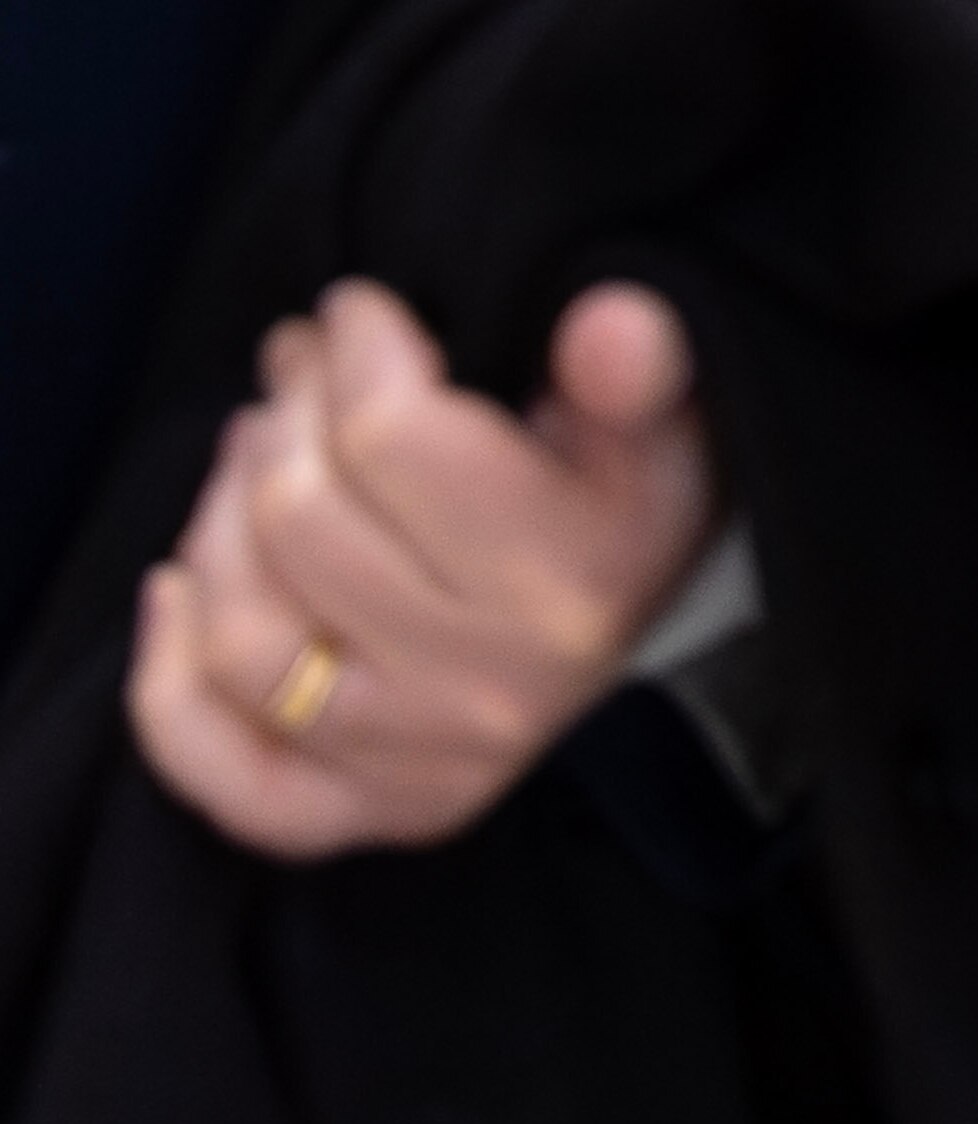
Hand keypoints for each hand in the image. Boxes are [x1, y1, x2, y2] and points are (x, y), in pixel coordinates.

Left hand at [127, 279, 718, 857]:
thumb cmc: (627, 503)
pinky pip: (222, 770)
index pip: (396, 440)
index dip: (356, 350)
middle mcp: (488, 689)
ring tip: (251, 449)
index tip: (355, 310)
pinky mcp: (360, 813)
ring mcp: (415, 764)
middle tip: (296, 367)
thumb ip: (639, 369)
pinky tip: (176, 588)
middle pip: (304, 525)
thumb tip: (607, 322)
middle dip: (285, 415)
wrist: (644, 630)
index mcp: (570, 581)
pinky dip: (167, 680)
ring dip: (218, 519)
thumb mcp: (664, 422)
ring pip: (246, 637)